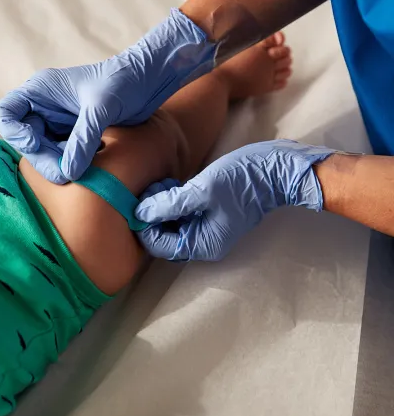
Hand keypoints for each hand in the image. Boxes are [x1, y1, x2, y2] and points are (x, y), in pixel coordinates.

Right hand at [0, 9, 215, 182]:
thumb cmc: (124, 83)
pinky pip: (63, 156)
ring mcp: (59, 123)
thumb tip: (67, 173)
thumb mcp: (101, 109)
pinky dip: (70, 165)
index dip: (16, 134)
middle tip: (65, 175)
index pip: (6, 114)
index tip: (37, 144)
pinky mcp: (75, 136)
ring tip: (78, 174)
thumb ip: (83, 139)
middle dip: (43, 159)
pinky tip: (85, 169)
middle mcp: (45, 107)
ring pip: (44, 153)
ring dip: (57, 165)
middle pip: (26, 141)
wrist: (148, 82)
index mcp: (41, 90)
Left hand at [135, 140, 334, 260]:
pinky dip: (174, 203)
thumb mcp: (202, 190)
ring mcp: (207, 229)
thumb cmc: (241, 180)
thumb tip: (140, 214)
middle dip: (153, 215)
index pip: (161, 246)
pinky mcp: (209, 215)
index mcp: (203, 243)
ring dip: (162, 206)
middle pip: (165, 236)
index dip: (146, 227)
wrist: (274, 169)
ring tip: (163, 184)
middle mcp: (204, 242)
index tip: (140, 204)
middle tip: (153, 189)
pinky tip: (171, 185)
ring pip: (172, 225)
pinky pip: (183, 215)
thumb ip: (169, 205)